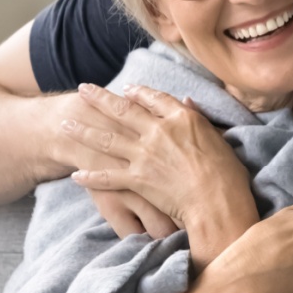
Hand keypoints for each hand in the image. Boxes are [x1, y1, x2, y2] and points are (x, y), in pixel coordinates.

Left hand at [64, 82, 255, 231]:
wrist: (216, 202)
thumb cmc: (227, 173)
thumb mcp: (218, 137)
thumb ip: (199, 118)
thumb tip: (187, 100)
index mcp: (180, 118)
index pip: (153, 98)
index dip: (137, 92)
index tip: (125, 90)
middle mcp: (158, 131)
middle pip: (122, 110)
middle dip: (99, 98)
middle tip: (82, 89)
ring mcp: (144, 155)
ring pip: (106, 138)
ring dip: (83, 131)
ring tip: (65, 124)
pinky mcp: (137, 179)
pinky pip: (107, 175)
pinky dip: (90, 175)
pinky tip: (75, 174)